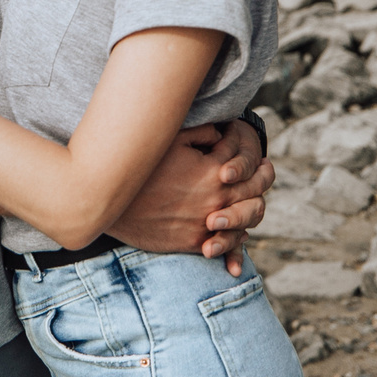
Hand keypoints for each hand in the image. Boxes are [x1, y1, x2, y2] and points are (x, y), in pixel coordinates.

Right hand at [108, 118, 273, 274]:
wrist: (111, 203)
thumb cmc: (141, 167)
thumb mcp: (170, 140)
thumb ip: (201, 133)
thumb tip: (219, 133)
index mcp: (214, 172)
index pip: (244, 157)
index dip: (245, 145)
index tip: (242, 142)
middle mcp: (216, 200)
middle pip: (256, 189)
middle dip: (263, 175)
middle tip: (265, 168)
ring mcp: (207, 224)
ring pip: (249, 218)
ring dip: (256, 206)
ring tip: (257, 197)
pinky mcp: (194, 242)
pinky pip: (230, 241)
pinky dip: (239, 234)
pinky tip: (239, 225)